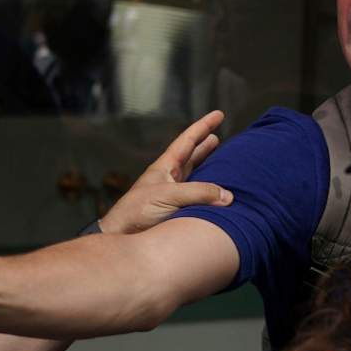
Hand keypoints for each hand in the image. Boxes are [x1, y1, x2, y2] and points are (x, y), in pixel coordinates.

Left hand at [99, 110, 233, 234]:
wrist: (122, 236)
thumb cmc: (137, 212)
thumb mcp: (168, 196)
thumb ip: (199, 193)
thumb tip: (228, 196)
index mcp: (164, 167)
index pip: (187, 140)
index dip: (203, 126)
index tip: (218, 114)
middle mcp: (168, 178)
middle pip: (190, 155)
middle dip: (204, 144)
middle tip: (217, 134)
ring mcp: (171, 194)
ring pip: (193, 175)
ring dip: (206, 166)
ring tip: (217, 158)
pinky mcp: (174, 211)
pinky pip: (195, 196)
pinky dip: (207, 191)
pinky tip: (214, 193)